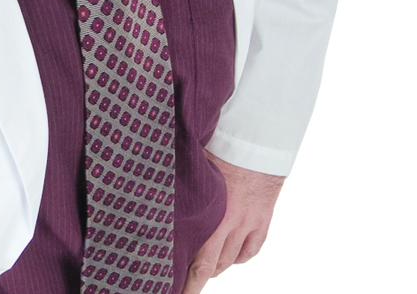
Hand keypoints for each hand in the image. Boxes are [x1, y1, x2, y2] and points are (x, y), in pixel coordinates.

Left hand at [181, 152, 285, 292]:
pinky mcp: (263, 220)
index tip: (176, 293)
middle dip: (197, 279)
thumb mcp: (196, 167)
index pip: (198, 264)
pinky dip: (239, 257)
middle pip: (212, 266)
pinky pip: (250, 251)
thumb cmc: (222, 146)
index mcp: (212, 215)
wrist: (258, 139)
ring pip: (230, 261)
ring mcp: (249, 224)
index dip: (188, 285)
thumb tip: (153, 192)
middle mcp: (230, 224)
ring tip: (205, 265)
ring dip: (216, 266)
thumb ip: (182, 189)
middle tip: (184, 281)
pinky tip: (230, 255)